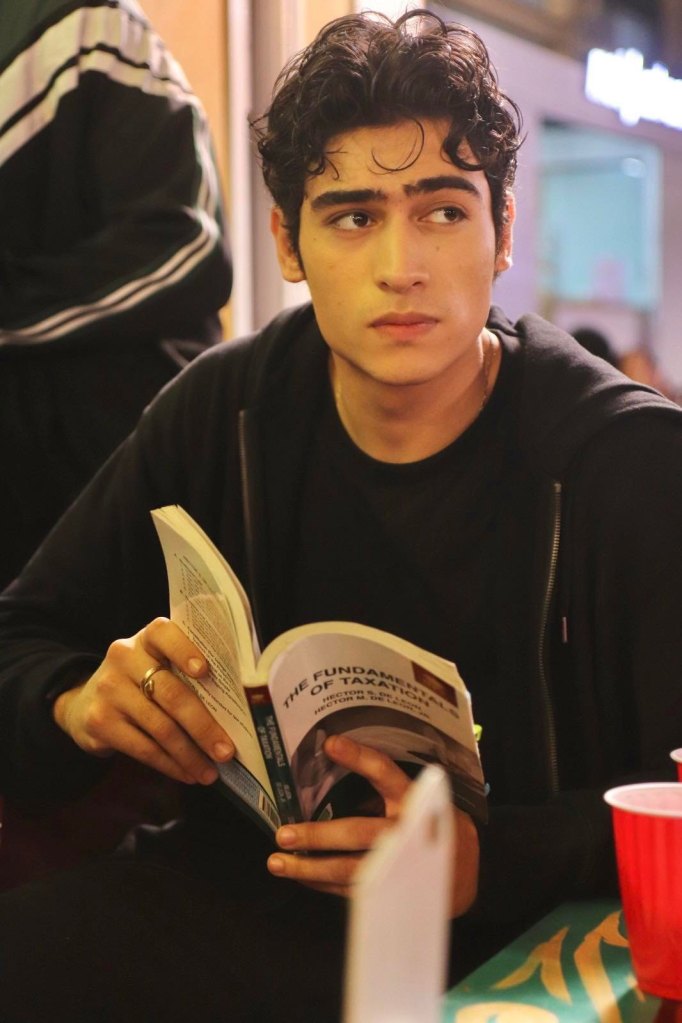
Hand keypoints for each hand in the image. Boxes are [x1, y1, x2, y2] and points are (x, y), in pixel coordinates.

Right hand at [53, 617, 234, 783]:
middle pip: (171, 694)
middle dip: (204, 727)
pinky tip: (187, 774)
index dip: (185, 651)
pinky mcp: (99, 722)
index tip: (206, 672)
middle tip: (227, 751)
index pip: (164, 633)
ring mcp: (109, 690)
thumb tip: (237, 708)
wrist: (85, 702)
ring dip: (190, 755)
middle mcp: (124, 658)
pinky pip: (143, 748)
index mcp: (146, 639)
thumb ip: (186, 673)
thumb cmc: (141, 682)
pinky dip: (170, 765)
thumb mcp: (157, 664)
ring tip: (211, 773)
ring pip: (160, 727)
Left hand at [266, 735, 478, 916]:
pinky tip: (300, 875)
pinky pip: (352, 891)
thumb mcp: (419, 798)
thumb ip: (387, 787)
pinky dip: (322, 884)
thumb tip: (332, 759)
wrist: (464, 872)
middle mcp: (407, 833)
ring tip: (278, 862)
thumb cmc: (430, 823)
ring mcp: (400, 867)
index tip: (329, 743)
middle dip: (320, 836)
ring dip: (312, 868)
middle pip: (360, 833)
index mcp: (415, 800)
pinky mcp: (394, 892)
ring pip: (352, 870)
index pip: (386, 772)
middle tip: (284, 834)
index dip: (359, 758)